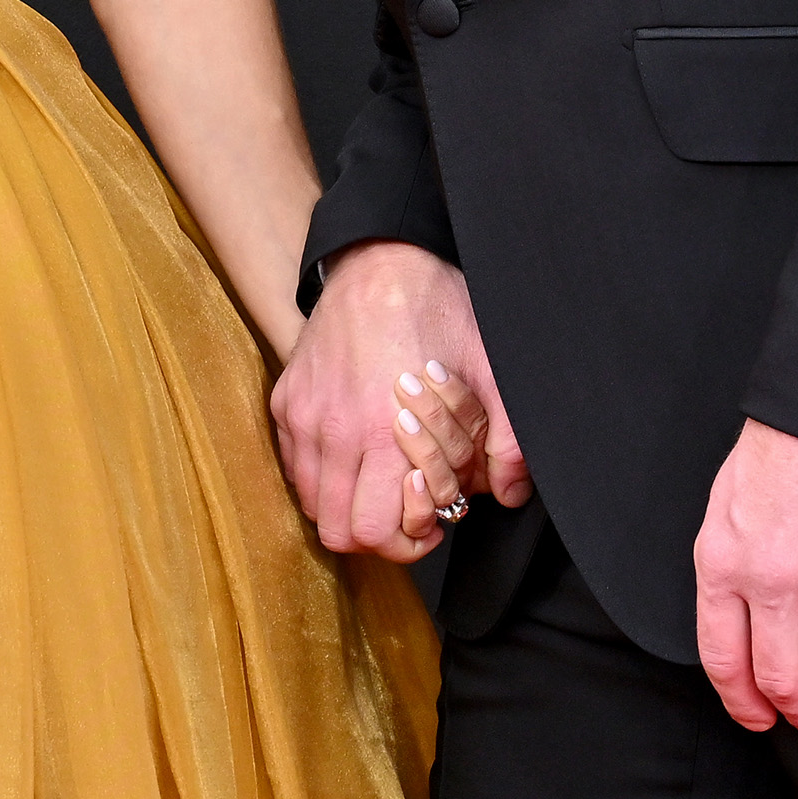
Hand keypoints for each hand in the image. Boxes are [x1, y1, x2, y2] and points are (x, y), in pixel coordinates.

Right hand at [271, 240, 519, 560]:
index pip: (376, 530)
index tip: (432, 520)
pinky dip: (321, 477)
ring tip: (382, 483)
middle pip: (340, 531)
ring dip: (347, 507)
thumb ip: (507, 437)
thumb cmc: (436, 309)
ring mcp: (304, 416)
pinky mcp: (288, 401)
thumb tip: (509, 492)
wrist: (380, 259)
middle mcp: (335, 430)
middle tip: (409, 507)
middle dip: (379, 532)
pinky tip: (355, 456)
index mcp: (383, 429)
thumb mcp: (488, 368)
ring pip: (312, 505)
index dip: (408, 539)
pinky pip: (295, 467)